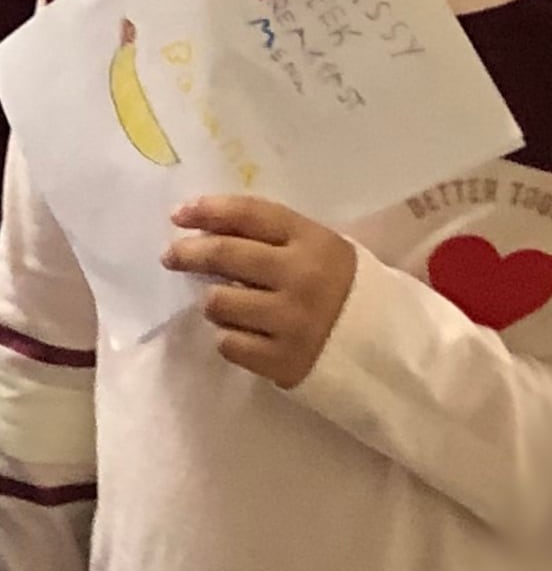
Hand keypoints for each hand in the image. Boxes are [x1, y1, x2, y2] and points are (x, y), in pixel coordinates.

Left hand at [162, 195, 357, 388]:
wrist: (398, 356)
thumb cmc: (351, 295)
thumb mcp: (325, 253)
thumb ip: (276, 239)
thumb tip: (207, 229)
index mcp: (314, 242)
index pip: (249, 214)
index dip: (208, 210)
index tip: (179, 214)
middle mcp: (301, 277)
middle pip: (224, 254)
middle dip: (188, 252)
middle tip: (172, 256)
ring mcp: (292, 321)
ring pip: (218, 302)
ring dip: (215, 302)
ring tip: (230, 305)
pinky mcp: (285, 361)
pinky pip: (229, 344)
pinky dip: (231, 339)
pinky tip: (249, 336)